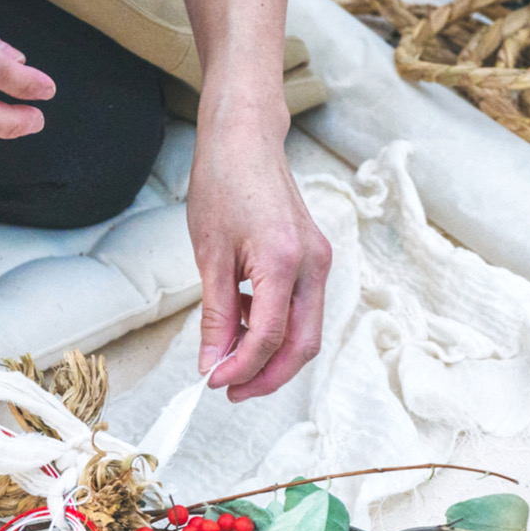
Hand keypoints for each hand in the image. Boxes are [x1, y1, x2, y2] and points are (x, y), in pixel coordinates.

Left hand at [187, 107, 331, 401]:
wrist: (245, 139)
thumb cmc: (223, 184)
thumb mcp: (210, 257)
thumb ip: (216, 316)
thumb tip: (212, 363)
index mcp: (285, 261)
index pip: (270, 336)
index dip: (241, 368)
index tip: (213, 382)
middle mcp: (314, 265)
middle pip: (302, 346)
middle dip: (267, 376)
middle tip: (230, 390)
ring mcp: (319, 262)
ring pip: (305, 332)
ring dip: (271, 356)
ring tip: (229, 359)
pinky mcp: (314, 260)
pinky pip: (301, 310)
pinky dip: (275, 329)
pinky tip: (243, 325)